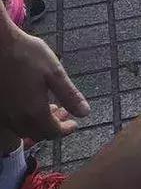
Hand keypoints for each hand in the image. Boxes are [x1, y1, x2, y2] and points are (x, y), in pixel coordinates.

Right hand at [0, 16, 89, 139]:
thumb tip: (84, 112)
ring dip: (40, 123)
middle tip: (65, 113)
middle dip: (54, 126)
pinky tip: (32, 103)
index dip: (66, 130)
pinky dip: (26, 118)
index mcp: (34, 112)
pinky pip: (13, 123)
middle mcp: (16, 119)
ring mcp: (4, 116)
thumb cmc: (26, 54)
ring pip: (24, 130)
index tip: (74, 123)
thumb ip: (69, 95)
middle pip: (38, 134)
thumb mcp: (54, 72)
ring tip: (51, 107)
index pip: (53, 133)